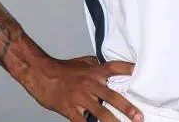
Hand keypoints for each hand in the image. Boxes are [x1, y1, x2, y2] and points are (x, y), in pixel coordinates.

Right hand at [28, 55, 142, 121]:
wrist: (40, 73)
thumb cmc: (62, 69)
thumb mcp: (82, 62)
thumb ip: (97, 67)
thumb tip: (111, 71)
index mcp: (94, 71)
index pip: (114, 67)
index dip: (127, 69)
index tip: (139, 72)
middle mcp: (89, 84)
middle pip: (111, 96)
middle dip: (126, 108)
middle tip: (138, 116)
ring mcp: (79, 97)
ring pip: (100, 112)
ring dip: (113, 121)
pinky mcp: (69, 109)